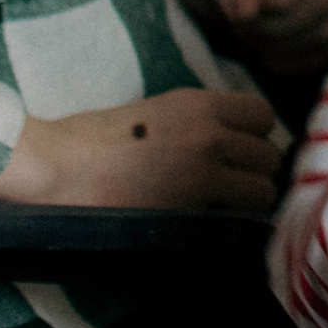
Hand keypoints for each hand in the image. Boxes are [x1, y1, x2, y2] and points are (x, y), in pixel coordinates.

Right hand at [0, 87, 284, 211]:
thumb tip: (232, 139)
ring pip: (262, 191)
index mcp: (199, 104)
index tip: (239, 148)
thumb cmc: (94, 138)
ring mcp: (201, 175)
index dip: (254, 134)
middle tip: (229, 182)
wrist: (58, 168)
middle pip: (269, 156)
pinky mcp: (188, 213)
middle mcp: (209, 136)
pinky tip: (206, 222)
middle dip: (254, 170)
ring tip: (220, 204)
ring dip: (248, 200)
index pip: (263, 115)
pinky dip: (229, 223)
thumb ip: (199, 121)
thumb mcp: (156, 110)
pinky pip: (234, 220)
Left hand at [180, 0, 327, 75]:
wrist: (224, 5)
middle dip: (274, 27)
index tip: (241, 14)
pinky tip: (266, 56)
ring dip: (281, 47)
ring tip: (249, 41)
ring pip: (327, 31)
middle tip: (238, 31)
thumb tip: (247, 8)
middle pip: (322, 3)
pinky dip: (293, 63)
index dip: (277, 1)